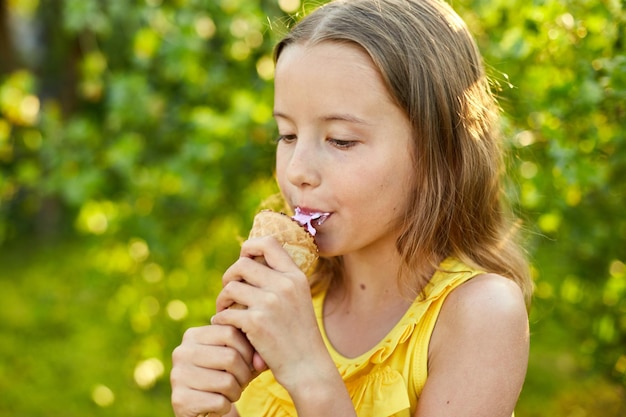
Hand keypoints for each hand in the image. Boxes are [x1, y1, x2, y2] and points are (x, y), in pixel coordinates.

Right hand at [170, 324, 258, 416]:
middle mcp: (181, 352)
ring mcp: (178, 375)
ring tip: (229, 392)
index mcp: (193, 335)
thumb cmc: (221, 375)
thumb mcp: (233, 357)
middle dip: (244, 374)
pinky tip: (218, 404)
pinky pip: (219, 402)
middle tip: (241, 381)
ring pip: (227, 382)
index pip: (230, 332)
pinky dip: (226, 406)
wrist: (198, 406)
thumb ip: (249, 350)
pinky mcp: (180, 399)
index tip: (248, 362)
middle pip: (231, 357)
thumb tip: (261, 362)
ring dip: (236, 391)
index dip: (247, 350)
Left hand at [212, 236, 328, 390]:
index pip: (268, 242)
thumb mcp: (298, 299)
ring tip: (225, 310)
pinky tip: (224, 325)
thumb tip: (249, 259)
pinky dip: (221, 319)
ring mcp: (270, 303)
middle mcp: (284, 285)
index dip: (249, 246)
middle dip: (229, 276)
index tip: (243, 259)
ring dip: (222, 299)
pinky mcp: (256, 322)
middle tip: (230, 293)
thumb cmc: (299, 335)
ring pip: (230, 287)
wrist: (308, 367)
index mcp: (296, 276)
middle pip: (242, 264)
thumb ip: (280, 280)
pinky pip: (226, 312)